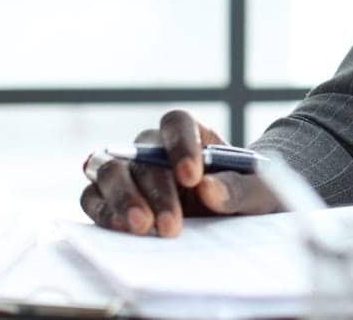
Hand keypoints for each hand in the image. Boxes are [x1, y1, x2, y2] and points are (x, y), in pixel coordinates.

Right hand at [79, 109, 280, 236]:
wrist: (233, 221)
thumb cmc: (247, 199)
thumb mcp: (260, 195)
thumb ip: (240, 189)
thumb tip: (208, 188)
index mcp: (193, 134)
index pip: (177, 123)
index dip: (181, 145)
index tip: (193, 177)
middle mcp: (154, 148)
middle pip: (141, 153)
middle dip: (156, 189)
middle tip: (171, 226)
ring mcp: (128, 172)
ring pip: (108, 170)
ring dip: (123, 198)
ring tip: (142, 228)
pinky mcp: (109, 198)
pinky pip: (92, 198)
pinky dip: (104, 212)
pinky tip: (123, 231)